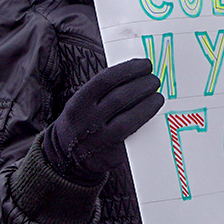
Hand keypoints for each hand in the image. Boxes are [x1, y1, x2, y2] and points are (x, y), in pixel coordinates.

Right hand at [44, 59, 164, 181]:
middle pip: (121, 98)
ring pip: (129, 119)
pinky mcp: (111, 156)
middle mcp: (87, 121)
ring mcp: (99, 140)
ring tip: (158, 96)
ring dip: (148, 105)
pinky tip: (152, 115)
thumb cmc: (81, 124)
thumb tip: (134, 72)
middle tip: (155, 80)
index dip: (129, 69)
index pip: (106, 80)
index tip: (144, 65)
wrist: (65, 158)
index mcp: (78, 104)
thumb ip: (102, 91)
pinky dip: (144, 123)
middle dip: (143, 86)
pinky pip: (132, 137)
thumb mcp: (81, 105)